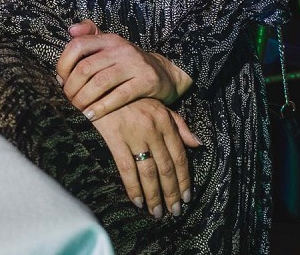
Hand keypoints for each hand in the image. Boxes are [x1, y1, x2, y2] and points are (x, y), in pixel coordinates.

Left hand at [56, 20, 192, 119]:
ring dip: (83, 99)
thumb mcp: (111, 46)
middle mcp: (120, 49)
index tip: (60, 80)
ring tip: (77, 110)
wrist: (165, 73)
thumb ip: (90, 36)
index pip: (77, 45)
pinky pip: (119, 96)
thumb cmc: (129, 63)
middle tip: (67, 101)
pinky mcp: (146, 82)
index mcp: (108, 39)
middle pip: (85, 68)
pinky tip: (91, 116)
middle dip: (72, 87)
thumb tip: (71, 29)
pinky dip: (101, 108)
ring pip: (100, 83)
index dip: (63, 64)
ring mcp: (134, 65)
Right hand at [91, 99, 199, 218]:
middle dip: (171, 193)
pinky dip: (133, 188)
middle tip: (174, 211)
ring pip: (148, 172)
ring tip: (157, 212)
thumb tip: (198, 144)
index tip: (186, 197)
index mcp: (165, 121)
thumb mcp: (159, 106)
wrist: (101, 87)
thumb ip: (179, 125)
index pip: (179, 156)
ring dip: (154, 196)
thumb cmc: (131, 98)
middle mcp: (153, 128)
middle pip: (166, 168)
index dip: (184, 180)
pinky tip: (138, 201)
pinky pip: (126, 168)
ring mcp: (134, 134)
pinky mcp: (115, 138)